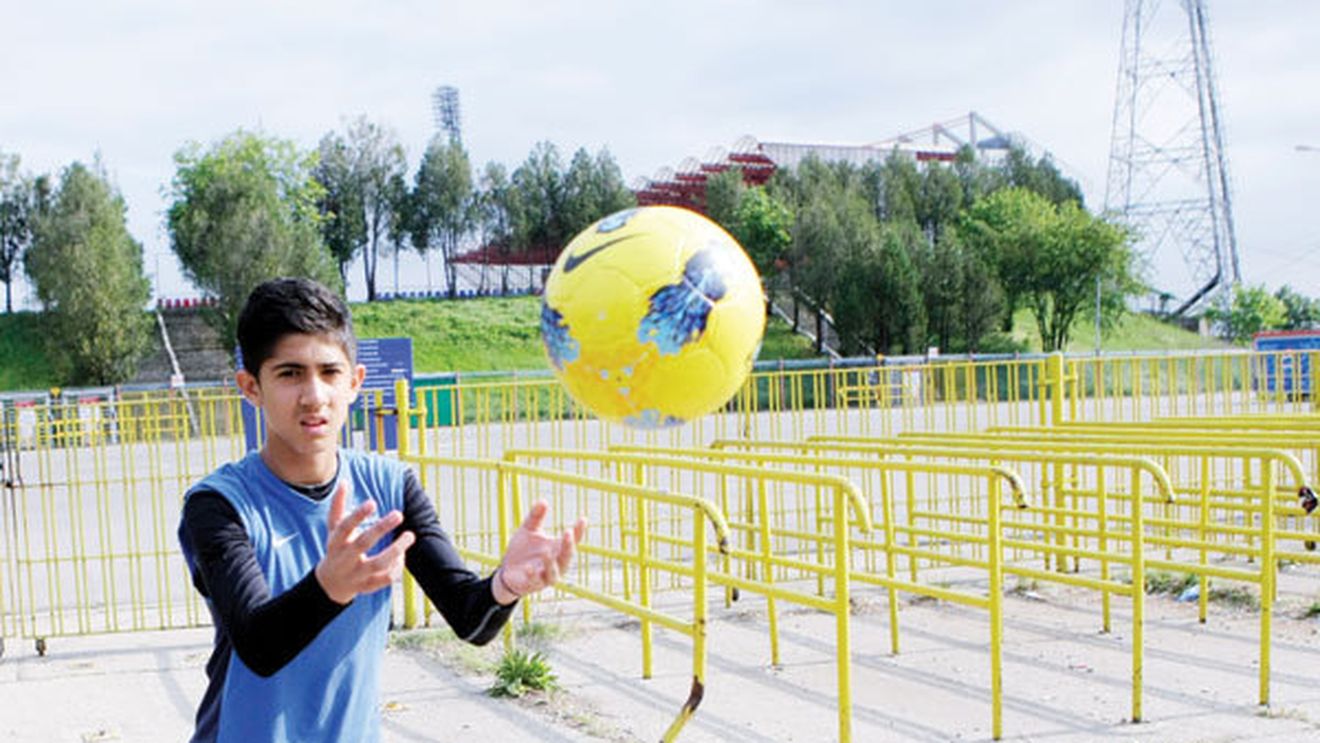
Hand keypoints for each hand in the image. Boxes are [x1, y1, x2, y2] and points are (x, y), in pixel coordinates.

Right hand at [315, 480, 415, 604]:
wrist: (330, 585)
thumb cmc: (336, 549)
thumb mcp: (333, 529)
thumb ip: (338, 506)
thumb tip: (344, 482)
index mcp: (335, 543)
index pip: (344, 527)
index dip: (357, 515)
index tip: (373, 502)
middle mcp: (345, 559)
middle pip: (362, 543)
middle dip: (380, 529)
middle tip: (399, 513)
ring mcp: (356, 574)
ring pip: (378, 564)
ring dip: (396, 551)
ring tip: (410, 535)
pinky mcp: (367, 586)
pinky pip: (385, 579)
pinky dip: (396, 568)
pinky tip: (403, 556)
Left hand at [493, 500, 586, 604]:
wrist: (507, 571)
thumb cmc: (522, 551)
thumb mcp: (528, 531)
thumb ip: (535, 517)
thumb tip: (543, 500)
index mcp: (557, 549)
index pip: (572, 540)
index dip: (579, 530)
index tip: (583, 519)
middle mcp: (555, 563)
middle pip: (567, 556)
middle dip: (569, 546)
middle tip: (568, 532)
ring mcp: (545, 575)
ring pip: (554, 572)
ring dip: (551, 562)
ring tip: (546, 551)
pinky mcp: (532, 584)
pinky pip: (535, 581)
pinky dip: (533, 575)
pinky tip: (529, 568)